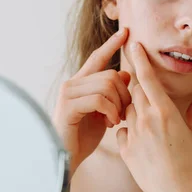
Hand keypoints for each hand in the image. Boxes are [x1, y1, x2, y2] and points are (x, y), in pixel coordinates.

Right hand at [51, 27, 131, 176]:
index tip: (126, 32)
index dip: (112, 44)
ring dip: (118, 105)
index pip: (98, 58)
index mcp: (81, 84)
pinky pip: (99, 99)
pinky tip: (110, 123)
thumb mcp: (104, 113)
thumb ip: (113, 94)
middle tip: (123, 113)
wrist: (65, 159)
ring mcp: (68, 93)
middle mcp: (72, 84)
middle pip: (110, 74)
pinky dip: (110, 111)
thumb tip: (126, 73)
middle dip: (124, 94)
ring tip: (115, 120)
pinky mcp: (68, 105)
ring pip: (107, 85)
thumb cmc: (83, 138)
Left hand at [116, 42, 191, 191]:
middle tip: (141, 90)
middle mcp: (146, 119)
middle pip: (133, 91)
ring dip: (132, 110)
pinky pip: (122, 132)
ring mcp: (134, 134)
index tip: (133, 45)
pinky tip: (140, 143)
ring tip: (146, 124)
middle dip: (135, 88)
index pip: (147, 78)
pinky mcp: (125, 150)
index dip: (139, 59)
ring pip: (125, 110)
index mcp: (165, 111)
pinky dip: (128, 132)